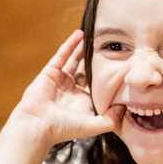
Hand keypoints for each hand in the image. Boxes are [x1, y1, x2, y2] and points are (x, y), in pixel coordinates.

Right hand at [13, 29, 119, 144]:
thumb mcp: (93, 126)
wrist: (38, 125)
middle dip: (96, 60)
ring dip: (83, 49)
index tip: (121, 65)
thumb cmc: (64, 128)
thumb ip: (111, 120)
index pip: (97, 86)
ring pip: (75, 61)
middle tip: (109, 47)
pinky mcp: (50, 72)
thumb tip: (124, 108)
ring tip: (95, 37)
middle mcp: (71, 90)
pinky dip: (70, 44)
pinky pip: (62, 55)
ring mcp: (60, 80)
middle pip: (86, 70)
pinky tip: (79, 34)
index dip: (107, 76)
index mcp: (82, 102)